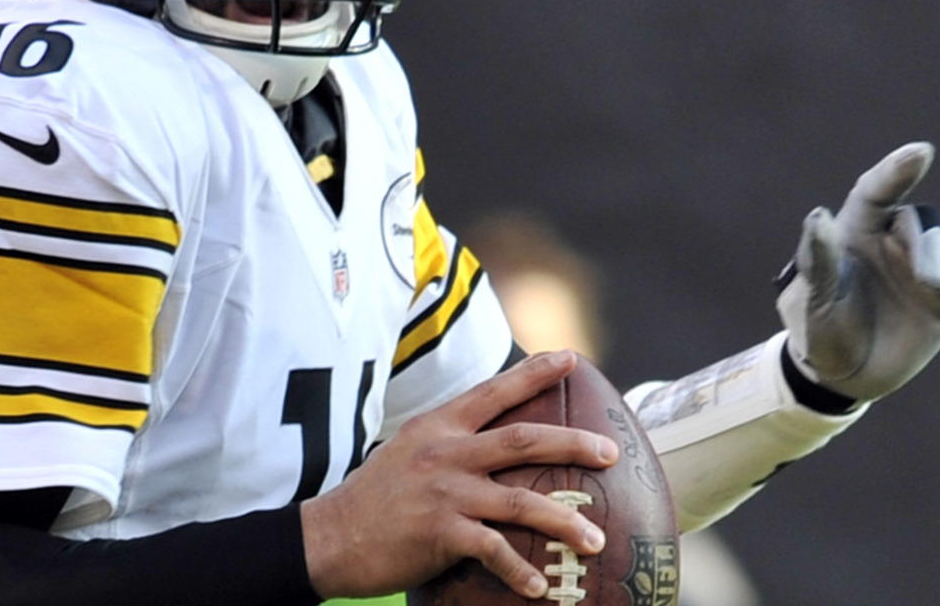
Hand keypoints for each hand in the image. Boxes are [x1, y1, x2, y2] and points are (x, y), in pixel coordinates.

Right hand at [301, 350, 615, 599]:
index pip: (493, 391)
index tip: (569, 357)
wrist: (329, 536)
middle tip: (609, 451)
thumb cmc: (373, 498)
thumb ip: (447, 444)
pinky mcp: (439, 532)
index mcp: (438, 427)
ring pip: (519, 501)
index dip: (532, 373)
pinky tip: (540, 587)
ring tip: (595, 540)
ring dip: (563, 521)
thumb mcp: (406, 452)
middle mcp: (445, 452)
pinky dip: (520, 570)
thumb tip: (490, 447)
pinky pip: (493, 550)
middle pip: (522, 440)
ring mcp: (444, 492)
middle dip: (572, 443)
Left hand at [776, 142, 939, 401]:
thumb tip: (818, 214)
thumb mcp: (815, 299)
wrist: (846, 373)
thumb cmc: (819, 329)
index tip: (922, 152)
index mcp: (854, 230)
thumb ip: (820, 259)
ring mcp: (923, 265)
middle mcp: (892, 239)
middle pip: (925, 221)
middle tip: (930, 286)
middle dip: (932, 248)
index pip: (875, 190)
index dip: (897, 170)